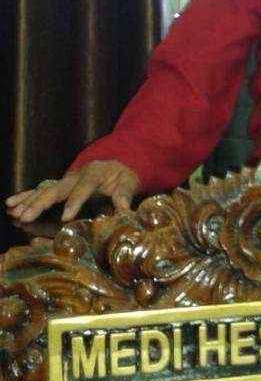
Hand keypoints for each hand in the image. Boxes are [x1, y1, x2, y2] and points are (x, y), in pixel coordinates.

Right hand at [5, 161, 139, 222]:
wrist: (119, 163)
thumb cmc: (123, 176)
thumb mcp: (129, 182)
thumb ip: (125, 194)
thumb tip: (124, 207)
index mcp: (94, 173)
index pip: (83, 188)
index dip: (74, 202)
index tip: (66, 217)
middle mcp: (76, 175)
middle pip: (57, 189)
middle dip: (41, 203)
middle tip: (26, 216)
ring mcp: (66, 179)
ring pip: (45, 189)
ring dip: (29, 201)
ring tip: (14, 212)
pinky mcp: (61, 184)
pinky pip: (41, 189)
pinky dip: (26, 196)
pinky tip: (11, 204)